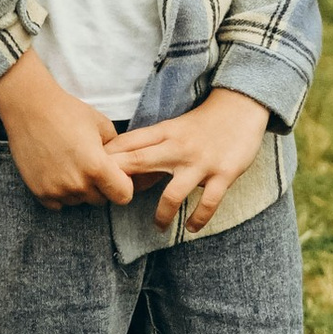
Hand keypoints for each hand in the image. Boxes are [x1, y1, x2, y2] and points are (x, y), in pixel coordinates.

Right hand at [0, 54, 132, 206]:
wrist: (29, 107)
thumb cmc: (67, 111)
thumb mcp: (102, 125)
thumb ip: (116, 150)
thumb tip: (121, 165)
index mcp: (97, 167)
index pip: (123, 196)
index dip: (123, 185)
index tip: (116, 175)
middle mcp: (77, 184)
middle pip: (100, 200)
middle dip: (100, 186)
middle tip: (90, 165)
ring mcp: (56, 190)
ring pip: (79, 201)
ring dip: (79, 190)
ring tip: (71, 165)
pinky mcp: (39, 191)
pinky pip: (58, 203)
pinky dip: (60, 192)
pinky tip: (57, 172)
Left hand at [110, 86, 270, 233]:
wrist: (241, 107)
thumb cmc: (203, 122)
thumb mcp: (173, 129)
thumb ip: (152, 149)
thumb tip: (129, 176)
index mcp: (163, 132)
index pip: (127, 144)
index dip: (106, 159)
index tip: (91, 174)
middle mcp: (178, 146)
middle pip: (139, 162)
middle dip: (119, 182)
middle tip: (108, 201)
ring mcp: (201, 162)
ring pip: (172, 193)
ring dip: (161, 214)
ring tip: (157, 226)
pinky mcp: (223, 174)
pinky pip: (208, 203)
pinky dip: (197, 218)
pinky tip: (190, 226)